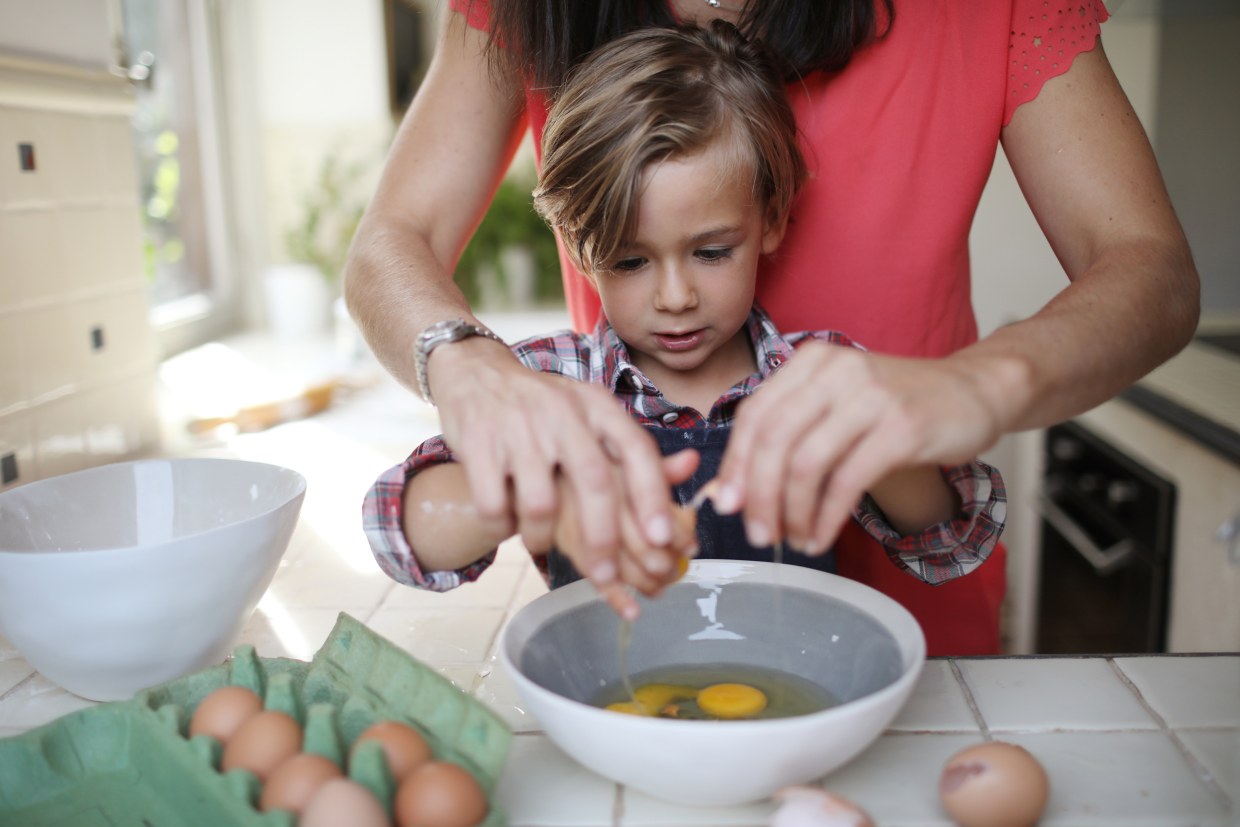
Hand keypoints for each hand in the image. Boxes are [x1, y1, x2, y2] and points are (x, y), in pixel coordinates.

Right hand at [430, 338, 682, 590]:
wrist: (476, 372)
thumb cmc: (545, 406)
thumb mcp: (591, 415)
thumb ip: (633, 448)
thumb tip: (691, 469)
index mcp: (596, 406)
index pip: (636, 449)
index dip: (652, 496)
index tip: (663, 539)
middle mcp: (562, 413)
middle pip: (593, 481)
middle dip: (604, 538)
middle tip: (607, 574)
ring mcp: (518, 427)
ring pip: (540, 503)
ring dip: (542, 537)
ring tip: (540, 543)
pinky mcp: (478, 443)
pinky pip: (494, 504)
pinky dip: (501, 526)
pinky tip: (505, 525)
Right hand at [552, 448, 700, 619]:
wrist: (532, 475)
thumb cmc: (583, 468)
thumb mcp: (617, 456)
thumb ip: (656, 466)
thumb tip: (693, 460)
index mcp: (618, 468)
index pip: (657, 507)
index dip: (678, 533)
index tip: (690, 548)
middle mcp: (598, 492)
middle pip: (639, 539)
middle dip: (663, 563)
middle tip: (674, 569)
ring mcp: (577, 519)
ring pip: (618, 562)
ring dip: (645, 581)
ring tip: (659, 586)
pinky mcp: (562, 541)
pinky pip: (591, 575)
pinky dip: (615, 597)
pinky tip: (632, 610)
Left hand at [714, 342, 1003, 553]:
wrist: (973, 391)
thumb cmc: (895, 405)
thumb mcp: (835, 409)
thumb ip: (786, 441)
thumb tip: (727, 491)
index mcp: (811, 362)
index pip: (755, 414)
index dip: (735, 464)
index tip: (728, 504)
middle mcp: (836, 372)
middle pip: (774, 440)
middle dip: (758, 496)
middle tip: (757, 533)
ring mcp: (870, 397)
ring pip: (806, 464)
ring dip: (792, 512)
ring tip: (793, 539)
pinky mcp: (901, 428)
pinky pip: (847, 482)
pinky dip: (826, 517)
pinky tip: (821, 535)